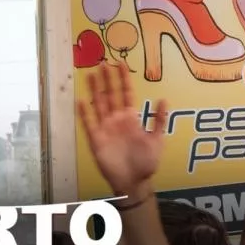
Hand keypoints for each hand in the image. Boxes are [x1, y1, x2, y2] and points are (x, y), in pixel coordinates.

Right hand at [77, 61, 167, 196]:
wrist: (134, 182)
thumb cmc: (147, 162)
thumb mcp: (158, 139)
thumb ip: (160, 120)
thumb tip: (164, 98)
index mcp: (131, 118)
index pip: (126, 93)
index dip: (123, 79)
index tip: (120, 63)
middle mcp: (117, 120)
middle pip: (111, 95)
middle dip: (107, 79)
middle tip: (102, 62)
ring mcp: (106, 128)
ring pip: (99, 105)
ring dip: (95, 90)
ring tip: (90, 75)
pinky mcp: (96, 140)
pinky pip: (89, 124)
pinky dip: (84, 113)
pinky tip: (80, 101)